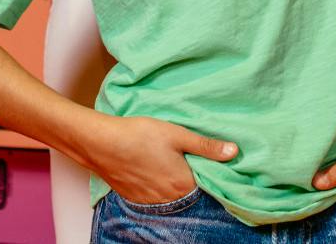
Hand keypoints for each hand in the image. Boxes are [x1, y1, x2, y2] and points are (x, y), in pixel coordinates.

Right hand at [90, 115, 236, 205]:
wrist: (101, 144)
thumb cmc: (140, 135)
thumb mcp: (177, 134)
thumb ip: (206, 146)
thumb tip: (234, 152)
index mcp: (183, 184)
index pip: (207, 185)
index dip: (211, 172)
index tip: (211, 159)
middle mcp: (168, 199)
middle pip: (189, 191)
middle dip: (193, 176)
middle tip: (189, 156)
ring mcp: (150, 201)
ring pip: (171, 194)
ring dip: (175, 181)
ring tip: (170, 161)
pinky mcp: (135, 198)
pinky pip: (155, 196)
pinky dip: (159, 185)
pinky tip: (154, 167)